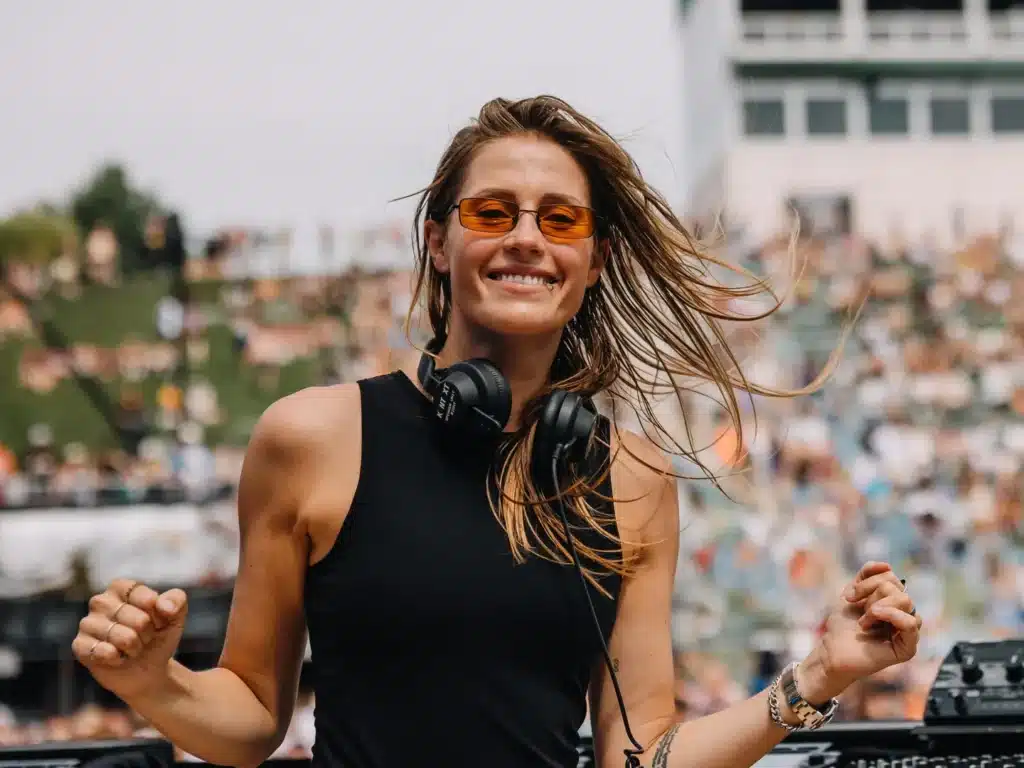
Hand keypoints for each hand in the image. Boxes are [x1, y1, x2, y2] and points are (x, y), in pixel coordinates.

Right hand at [72, 579, 187, 701]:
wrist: (148, 669)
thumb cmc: (158, 636)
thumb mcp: (176, 616)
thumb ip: (176, 600)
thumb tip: (163, 606)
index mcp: (121, 588)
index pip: (146, 597)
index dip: (159, 615)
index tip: (159, 621)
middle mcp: (101, 601)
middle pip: (139, 619)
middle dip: (147, 634)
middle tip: (143, 638)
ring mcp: (87, 623)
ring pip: (123, 637)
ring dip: (134, 648)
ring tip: (131, 648)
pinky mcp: (80, 646)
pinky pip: (104, 652)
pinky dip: (118, 659)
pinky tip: (117, 658)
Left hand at [801, 562, 922, 701]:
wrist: (831, 650)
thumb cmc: (842, 625)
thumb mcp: (852, 593)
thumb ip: (867, 576)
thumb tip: (887, 565)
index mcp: (891, 602)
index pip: (892, 578)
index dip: (869, 581)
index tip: (850, 596)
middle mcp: (902, 615)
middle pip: (899, 589)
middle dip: (873, 594)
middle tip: (858, 609)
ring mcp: (906, 632)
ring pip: (906, 602)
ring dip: (877, 606)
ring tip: (864, 621)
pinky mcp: (907, 648)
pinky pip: (912, 623)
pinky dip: (892, 615)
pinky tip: (875, 618)